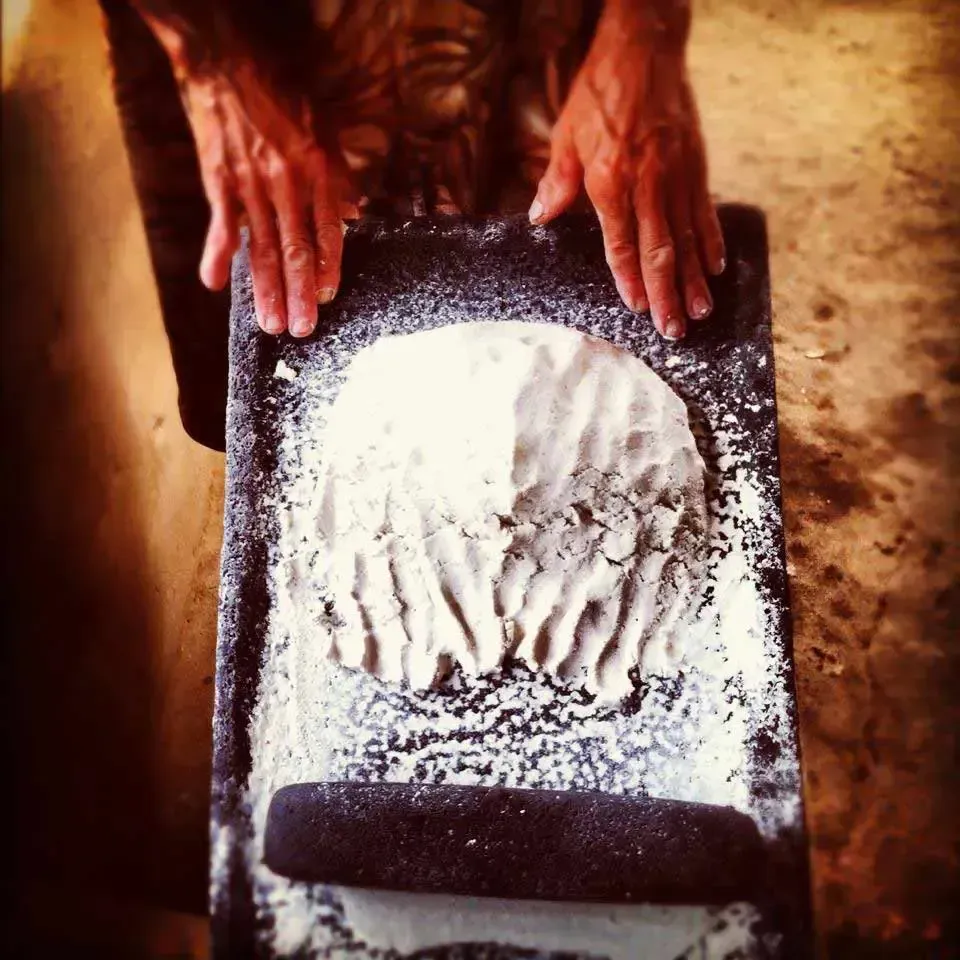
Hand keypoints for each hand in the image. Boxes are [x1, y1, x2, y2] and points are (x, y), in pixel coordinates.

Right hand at [145, 15, 351, 336]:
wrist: (225, 60)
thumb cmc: (280, 92)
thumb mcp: (324, 128)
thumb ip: (338, 176)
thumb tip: (352, 214)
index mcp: (318, 170)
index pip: (327, 230)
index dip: (327, 266)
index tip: (326, 296)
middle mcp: (287, 183)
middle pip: (295, 249)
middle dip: (299, 294)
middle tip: (302, 329)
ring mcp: (251, 185)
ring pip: (261, 247)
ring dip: (265, 289)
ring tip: (269, 323)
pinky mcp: (219, 181)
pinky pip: (221, 226)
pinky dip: (217, 255)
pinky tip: (214, 284)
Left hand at [529, 0, 724, 339]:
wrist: (644, 49)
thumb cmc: (599, 93)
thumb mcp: (566, 136)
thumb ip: (557, 182)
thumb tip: (540, 218)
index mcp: (611, 181)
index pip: (620, 244)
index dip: (628, 280)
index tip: (637, 309)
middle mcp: (648, 184)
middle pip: (659, 251)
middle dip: (666, 294)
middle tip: (673, 329)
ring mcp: (677, 176)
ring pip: (687, 238)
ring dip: (693, 278)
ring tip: (699, 311)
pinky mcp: (696, 164)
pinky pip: (705, 211)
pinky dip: (710, 242)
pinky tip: (715, 268)